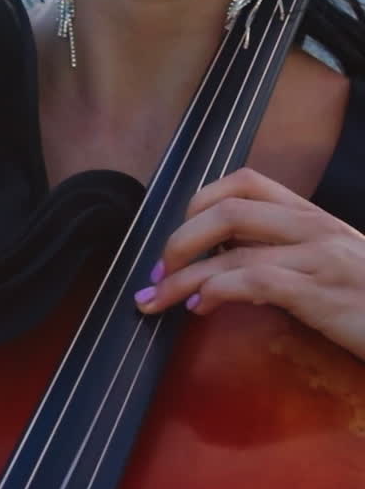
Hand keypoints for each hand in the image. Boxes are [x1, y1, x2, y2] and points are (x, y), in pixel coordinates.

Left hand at [134, 166, 364, 360]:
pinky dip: (217, 291)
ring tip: (156, 299)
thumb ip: (287, 253)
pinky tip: (199, 307)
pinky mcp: (320, 294)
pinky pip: (254, 283)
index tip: (178, 234)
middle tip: (157, 269)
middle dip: (180, 238)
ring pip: (232, 251)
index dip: (200, 201)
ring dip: (182, 276)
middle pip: (228, 210)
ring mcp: (318, 258)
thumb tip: (228, 260)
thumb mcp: (332, 265)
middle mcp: (313, 227)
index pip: (246, 182)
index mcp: (313, 216)